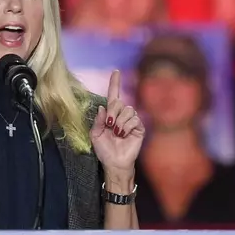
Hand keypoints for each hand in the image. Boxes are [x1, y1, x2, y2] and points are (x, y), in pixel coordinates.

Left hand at [90, 70, 144, 184]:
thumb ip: (98, 120)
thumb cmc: (104, 149)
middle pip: (119, 102)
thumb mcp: (95, 134)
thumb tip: (103, 107)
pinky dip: (126, 126)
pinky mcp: (139, 128)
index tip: (116, 71)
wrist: (114, 162)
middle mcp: (122, 115)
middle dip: (112, 112)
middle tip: (109, 124)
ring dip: (119, 121)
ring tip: (116, 133)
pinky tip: (123, 134)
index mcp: (110, 114)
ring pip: (127, 110)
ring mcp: (131, 121)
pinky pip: (134, 119)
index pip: (114, 95)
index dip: (115, 83)